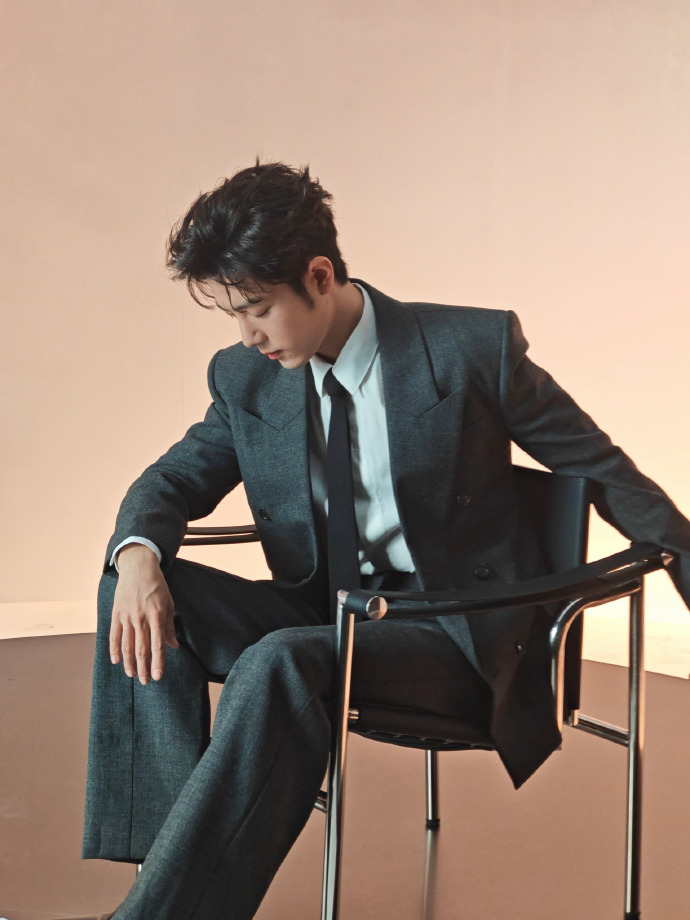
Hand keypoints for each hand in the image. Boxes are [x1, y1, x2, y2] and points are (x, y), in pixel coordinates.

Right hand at [109, 544, 178, 683]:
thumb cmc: (157, 586)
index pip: (158, 644)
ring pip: (127, 645)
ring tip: (132, 675)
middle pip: (141, 648)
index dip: (158, 662)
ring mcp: (127, 615)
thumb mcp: (169, 603)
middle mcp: (141, 617)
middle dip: (144, 667)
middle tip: (146, 681)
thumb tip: (173, 647)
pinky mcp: (116, 613)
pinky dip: (115, 649)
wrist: (138, 567)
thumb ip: (169, 626)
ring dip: (129, 662)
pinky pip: (114, 635)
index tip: (159, 677)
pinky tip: (116, 660)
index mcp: (157, 614)